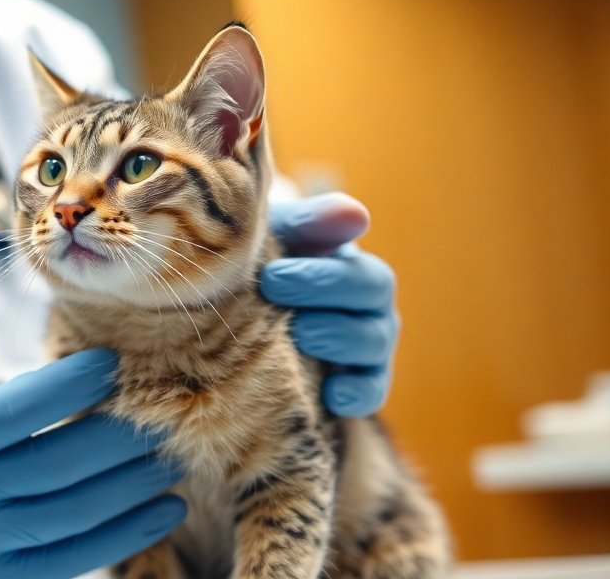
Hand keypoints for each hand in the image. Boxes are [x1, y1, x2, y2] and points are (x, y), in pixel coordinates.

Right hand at [0, 297, 186, 578]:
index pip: (16, 410)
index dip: (72, 384)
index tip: (112, 361)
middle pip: (56, 466)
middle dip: (119, 438)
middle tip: (163, 409)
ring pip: (69, 520)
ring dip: (129, 491)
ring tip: (173, 460)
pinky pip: (59, 567)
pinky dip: (113, 542)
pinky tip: (154, 517)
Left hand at [260, 193, 398, 416]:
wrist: (233, 307)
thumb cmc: (255, 263)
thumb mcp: (271, 237)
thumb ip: (307, 222)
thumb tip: (357, 214)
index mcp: (345, 261)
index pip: (357, 267)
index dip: (322, 275)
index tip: (272, 278)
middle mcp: (363, 300)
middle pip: (374, 294)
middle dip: (325, 293)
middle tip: (273, 295)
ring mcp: (364, 342)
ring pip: (376, 342)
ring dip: (340, 339)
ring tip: (300, 336)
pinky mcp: (354, 382)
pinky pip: (372, 391)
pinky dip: (359, 392)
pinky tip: (333, 394)